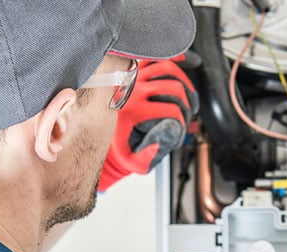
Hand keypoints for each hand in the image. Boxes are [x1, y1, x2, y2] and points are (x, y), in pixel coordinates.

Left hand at [98, 58, 197, 191]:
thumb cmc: (119, 144)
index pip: (171, 110)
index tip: (181, 128)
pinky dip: (172, 57)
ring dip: (184, 81)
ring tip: (187, 96)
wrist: (99, 129)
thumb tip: (162, 142)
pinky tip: (184, 62)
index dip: (182, 121)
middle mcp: (133, 90)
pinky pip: (155, 56)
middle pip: (173, 87)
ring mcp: (133, 76)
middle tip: (187, 114)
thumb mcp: (131, 158)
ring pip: (167, 67)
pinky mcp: (134, 68)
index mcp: (133, 111)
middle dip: (186, 103)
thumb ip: (147, 157)